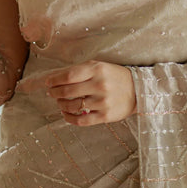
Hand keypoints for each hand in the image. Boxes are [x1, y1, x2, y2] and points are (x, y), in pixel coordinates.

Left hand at [17, 60, 136, 125]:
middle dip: (55, 93)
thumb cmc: (114, 76)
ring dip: (61, 105)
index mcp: (97, 70)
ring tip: (60, 102)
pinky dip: (69, 118)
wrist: (138, 90)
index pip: (69, 76)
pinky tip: (66, 114)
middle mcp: (100, 85)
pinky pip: (82, 120)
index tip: (48, 83)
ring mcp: (103, 102)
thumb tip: (56, 77)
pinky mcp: (106, 116)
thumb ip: (80, 71)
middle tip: (51, 93)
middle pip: (68, 91)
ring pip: (73, 106)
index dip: (55, 80)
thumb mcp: (99, 66)